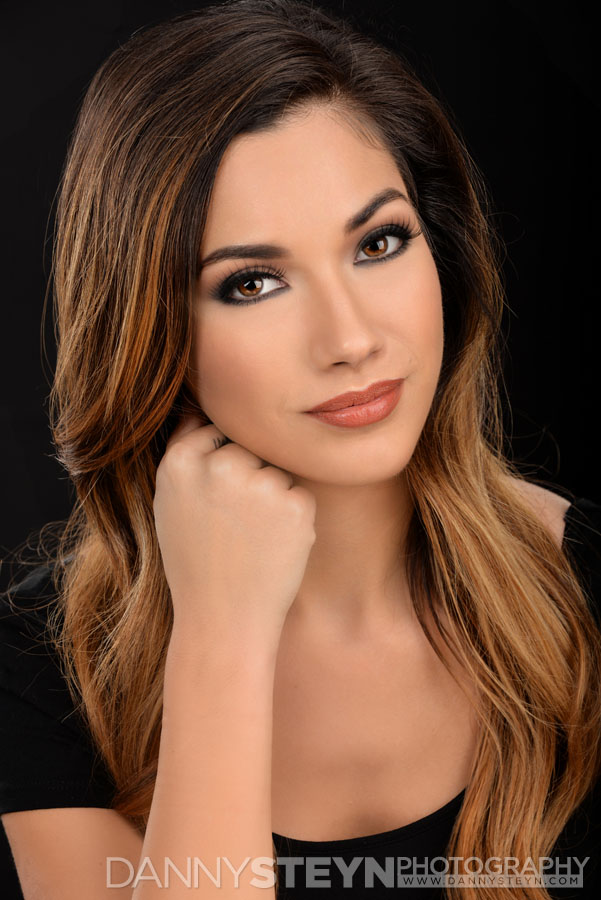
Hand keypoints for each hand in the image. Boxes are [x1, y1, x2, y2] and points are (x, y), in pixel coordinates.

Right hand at [153, 415, 316, 639]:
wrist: (223, 620)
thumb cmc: (196, 561)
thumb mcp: (171, 502)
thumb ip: (186, 451)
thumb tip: (202, 405)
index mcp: (181, 461)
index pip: (215, 430)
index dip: (221, 465)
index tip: (218, 500)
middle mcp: (220, 465)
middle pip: (250, 446)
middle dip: (249, 475)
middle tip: (234, 526)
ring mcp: (259, 483)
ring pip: (277, 468)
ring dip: (273, 496)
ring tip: (251, 538)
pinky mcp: (295, 503)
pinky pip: (300, 491)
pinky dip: (293, 516)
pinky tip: (272, 546)